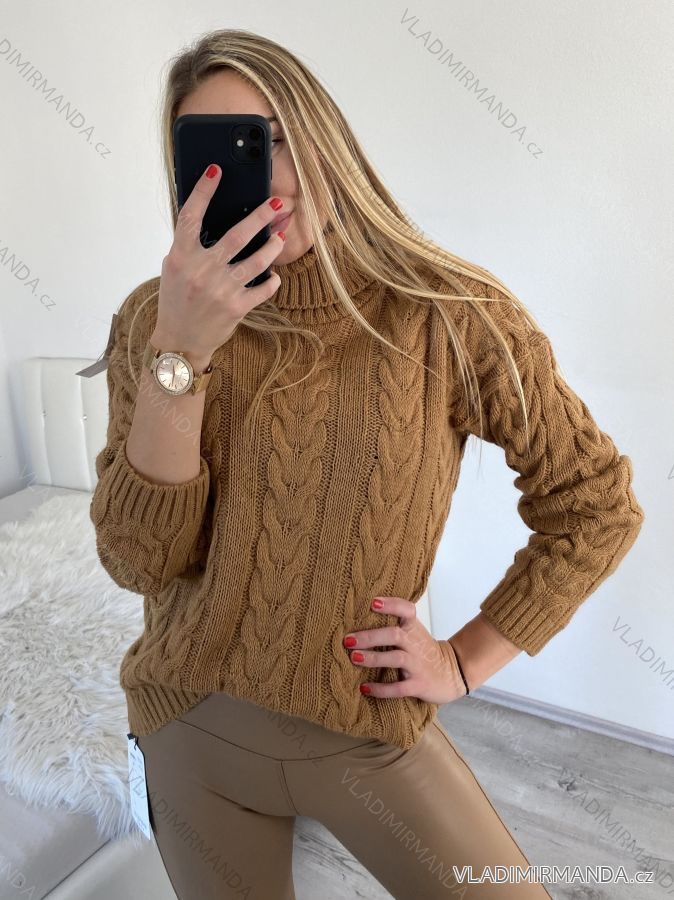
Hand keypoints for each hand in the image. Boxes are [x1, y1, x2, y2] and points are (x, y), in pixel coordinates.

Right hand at [153, 162, 286, 358]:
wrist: (180, 341)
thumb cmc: (177, 301)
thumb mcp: (175, 270)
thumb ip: (190, 247)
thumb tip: (214, 220)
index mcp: (181, 257)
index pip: (191, 216)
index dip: (203, 191)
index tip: (216, 170)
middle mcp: (201, 271)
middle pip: (237, 235)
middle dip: (261, 216)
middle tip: (277, 203)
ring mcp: (220, 290)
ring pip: (256, 261)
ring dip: (273, 246)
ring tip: (282, 236)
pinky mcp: (236, 307)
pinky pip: (262, 289)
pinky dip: (271, 281)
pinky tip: (274, 275)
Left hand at [342, 596, 468, 703]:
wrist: (452, 673)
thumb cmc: (424, 650)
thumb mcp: (414, 632)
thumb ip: (394, 624)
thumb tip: (358, 618)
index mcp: (414, 629)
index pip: (406, 610)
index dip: (391, 605)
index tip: (373, 602)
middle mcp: (416, 644)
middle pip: (394, 635)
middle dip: (370, 637)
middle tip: (348, 639)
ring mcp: (418, 665)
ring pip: (396, 659)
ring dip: (373, 658)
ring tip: (353, 658)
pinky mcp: (418, 685)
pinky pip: (399, 688)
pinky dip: (381, 689)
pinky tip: (364, 688)